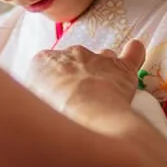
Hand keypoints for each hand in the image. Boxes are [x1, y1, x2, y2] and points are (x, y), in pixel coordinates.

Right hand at [27, 40, 145, 116]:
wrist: (86, 116)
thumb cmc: (54, 113)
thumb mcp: (32, 105)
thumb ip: (35, 96)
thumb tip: (38, 101)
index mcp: (44, 61)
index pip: (46, 67)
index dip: (53, 83)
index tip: (56, 97)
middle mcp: (72, 53)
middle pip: (75, 61)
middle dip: (78, 77)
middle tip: (79, 101)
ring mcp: (99, 58)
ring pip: (102, 58)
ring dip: (103, 71)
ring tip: (104, 92)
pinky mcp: (123, 68)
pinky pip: (133, 53)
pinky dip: (134, 52)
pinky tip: (134, 50)